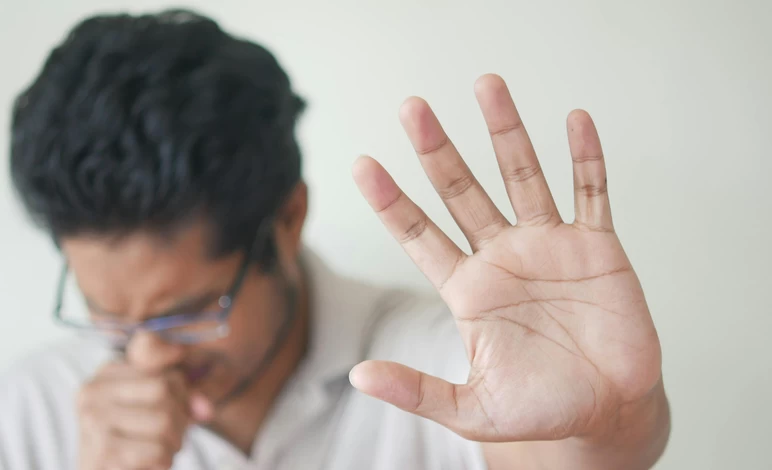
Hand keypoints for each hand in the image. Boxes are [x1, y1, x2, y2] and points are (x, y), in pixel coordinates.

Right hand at [77, 361, 212, 469]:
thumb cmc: (134, 442)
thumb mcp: (156, 408)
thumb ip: (183, 396)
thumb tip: (206, 408)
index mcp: (107, 373)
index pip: (167, 372)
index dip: (183, 396)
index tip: (177, 414)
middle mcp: (94, 390)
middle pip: (163, 390)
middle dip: (179, 419)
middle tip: (171, 437)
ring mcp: (95, 420)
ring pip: (163, 421)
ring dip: (173, 443)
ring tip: (160, 451)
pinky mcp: (103, 451)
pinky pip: (157, 450)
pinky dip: (164, 461)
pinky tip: (151, 463)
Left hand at [350, 74, 661, 442]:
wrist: (608, 412)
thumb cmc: (540, 410)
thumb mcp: (471, 408)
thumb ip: (417, 390)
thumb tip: (357, 376)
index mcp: (468, 289)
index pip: (419, 235)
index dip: (391, 201)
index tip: (362, 165)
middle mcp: (502, 257)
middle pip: (462, 191)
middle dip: (437, 150)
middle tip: (412, 108)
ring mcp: (549, 246)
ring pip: (522, 176)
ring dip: (506, 132)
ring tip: (486, 85)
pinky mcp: (597, 248)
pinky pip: (591, 193)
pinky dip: (586, 158)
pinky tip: (575, 121)